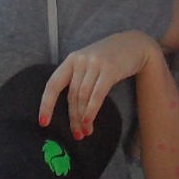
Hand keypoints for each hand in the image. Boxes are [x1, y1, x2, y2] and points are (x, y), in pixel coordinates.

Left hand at [39, 30, 160, 139]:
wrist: (134, 44)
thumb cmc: (109, 58)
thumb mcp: (89, 63)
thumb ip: (78, 79)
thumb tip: (72, 111)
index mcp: (71, 60)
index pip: (53, 85)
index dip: (46, 104)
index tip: (43, 122)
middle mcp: (80, 60)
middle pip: (72, 96)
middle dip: (73, 118)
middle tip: (77, 134)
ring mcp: (95, 64)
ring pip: (83, 97)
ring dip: (83, 118)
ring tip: (86, 131)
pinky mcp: (110, 69)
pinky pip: (97, 94)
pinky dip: (91, 110)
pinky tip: (89, 121)